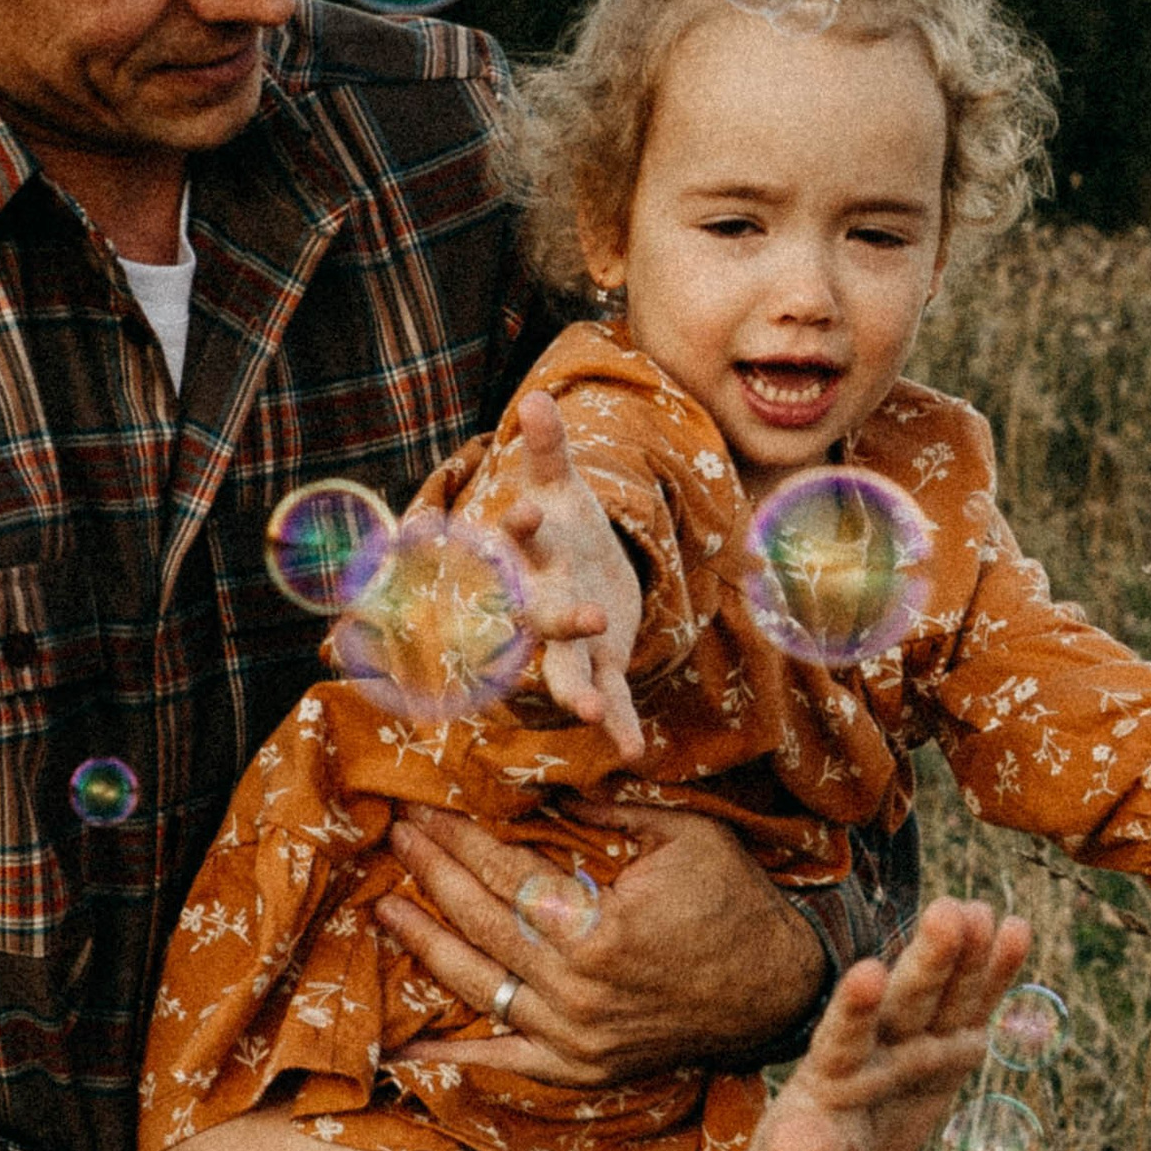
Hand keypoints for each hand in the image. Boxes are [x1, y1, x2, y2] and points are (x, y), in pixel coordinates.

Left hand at [378, 804, 824, 1086]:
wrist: (776, 991)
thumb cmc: (734, 903)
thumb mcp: (685, 836)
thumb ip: (610, 808)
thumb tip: (544, 779)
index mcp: (601, 929)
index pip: (506, 876)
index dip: (460, 842)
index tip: (425, 813)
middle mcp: (578, 989)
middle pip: (479, 924)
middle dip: (431, 877)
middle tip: (396, 840)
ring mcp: (575, 1036)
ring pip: (476, 986)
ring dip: (423, 945)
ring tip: (385, 910)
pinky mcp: (580, 1068)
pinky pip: (502, 1060)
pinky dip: (452, 1058)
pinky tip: (405, 1048)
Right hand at [485, 389, 644, 756]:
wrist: (573, 579)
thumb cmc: (564, 530)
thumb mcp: (563, 489)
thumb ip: (549, 450)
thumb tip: (536, 398)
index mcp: (534, 557)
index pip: (519, 542)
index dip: (518, 529)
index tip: (520, 513)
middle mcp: (542, 604)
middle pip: (542, 615)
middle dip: (562, 618)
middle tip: (588, 616)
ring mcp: (568, 644)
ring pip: (565, 670)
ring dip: (577, 690)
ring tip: (589, 710)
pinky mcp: (599, 669)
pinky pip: (610, 699)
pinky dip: (620, 726)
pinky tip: (632, 752)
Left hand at [751, 900, 1033, 1150]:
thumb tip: (800, 1149)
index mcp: (833, 1070)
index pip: (844, 1034)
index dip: (856, 1006)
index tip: (869, 972)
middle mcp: (878, 1043)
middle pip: (907, 999)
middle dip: (928, 959)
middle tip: (947, 912)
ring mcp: (918, 1041)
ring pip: (946, 994)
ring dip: (965, 954)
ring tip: (981, 912)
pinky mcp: (952, 1047)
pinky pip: (978, 1007)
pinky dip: (996, 973)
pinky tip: (1016, 929)